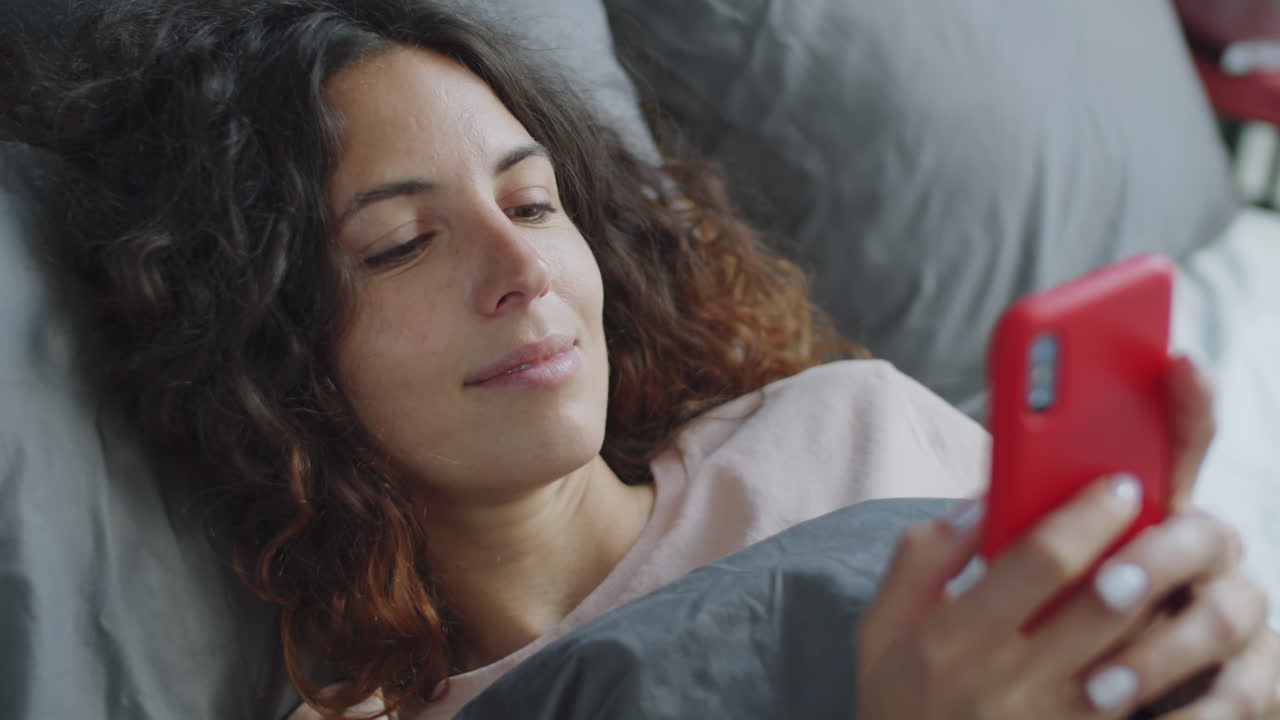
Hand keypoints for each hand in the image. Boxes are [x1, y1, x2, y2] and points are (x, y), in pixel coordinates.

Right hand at [854, 357, 1279, 717]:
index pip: (1038, 563)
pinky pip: (1133, 708)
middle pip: (1101, 608)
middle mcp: (1002, 684)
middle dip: (1143, 553)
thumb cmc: (897, 700)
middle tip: (1165, 519)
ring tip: (1166, 574)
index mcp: (949, 639)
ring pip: (1131, 659)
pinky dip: (1153, 667)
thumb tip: (979, 500)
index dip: (1087, 518)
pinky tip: (1157, 638)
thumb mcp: (881, 627)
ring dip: (1158, 610)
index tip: (1118, 486)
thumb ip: (922, 557)